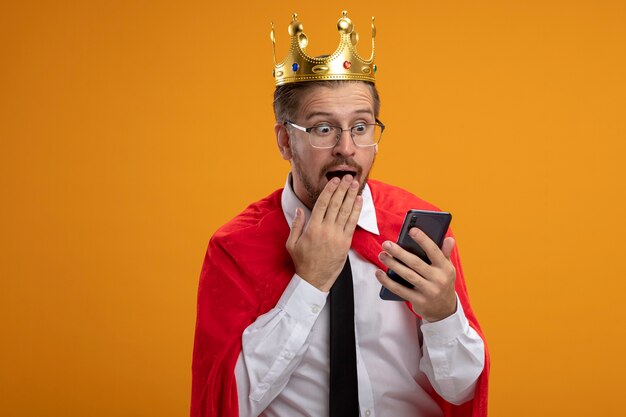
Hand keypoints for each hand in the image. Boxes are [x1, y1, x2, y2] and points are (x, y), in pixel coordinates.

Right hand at [286, 175, 362, 291]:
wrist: (314, 279)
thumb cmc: (302, 261)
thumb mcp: (292, 243)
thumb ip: (296, 225)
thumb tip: (299, 210)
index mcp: (312, 228)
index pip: (322, 204)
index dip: (329, 190)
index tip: (334, 180)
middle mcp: (325, 230)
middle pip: (336, 204)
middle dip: (342, 189)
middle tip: (348, 177)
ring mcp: (337, 236)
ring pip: (345, 211)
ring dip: (351, 196)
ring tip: (355, 184)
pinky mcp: (345, 243)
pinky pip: (352, 223)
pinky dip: (356, 211)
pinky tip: (359, 200)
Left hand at [375, 228, 456, 321]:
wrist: (444, 311)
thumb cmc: (442, 282)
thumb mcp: (447, 269)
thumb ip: (445, 253)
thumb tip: (448, 239)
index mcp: (446, 268)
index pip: (434, 251)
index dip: (423, 240)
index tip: (411, 230)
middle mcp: (438, 279)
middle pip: (416, 263)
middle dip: (399, 252)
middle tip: (386, 244)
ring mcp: (429, 291)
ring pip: (407, 275)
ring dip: (392, 264)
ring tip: (382, 255)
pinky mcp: (419, 301)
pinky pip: (400, 290)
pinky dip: (387, 281)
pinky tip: (379, 273)